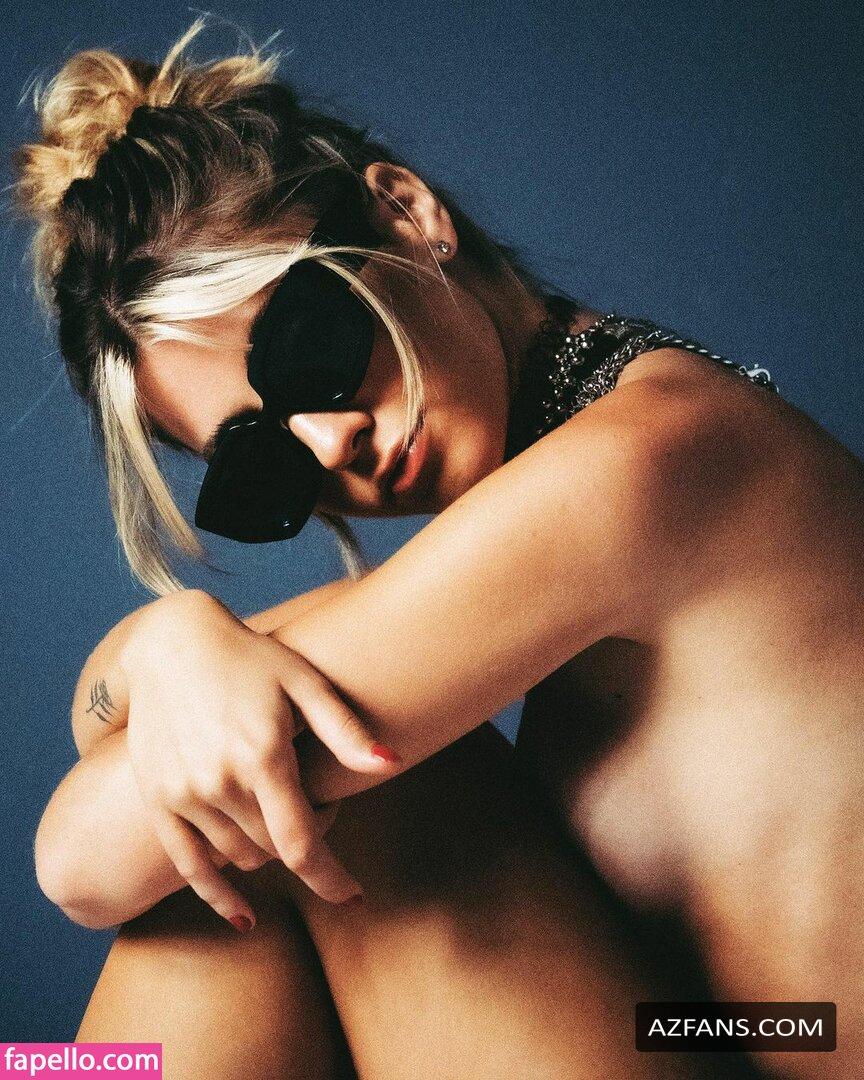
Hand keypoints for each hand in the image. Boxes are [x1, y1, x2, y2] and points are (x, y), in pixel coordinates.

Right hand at [120, 589, 400, 928]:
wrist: (172, 642)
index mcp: (262, 755)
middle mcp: (219, 781)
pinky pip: (189, 865)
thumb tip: (392, 764)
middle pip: (274, 851)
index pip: (301, 844)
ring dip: (270, 852)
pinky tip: (244, 917)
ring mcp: (183, 793)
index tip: (354, 894)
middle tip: (321, 810)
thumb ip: (345, 730)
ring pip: (240, 857)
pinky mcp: (158, 798)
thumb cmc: (252, 658)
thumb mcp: (304, 683)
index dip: (331, 878)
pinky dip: (218, 894)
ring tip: (284, 814)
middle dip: (307, 845)